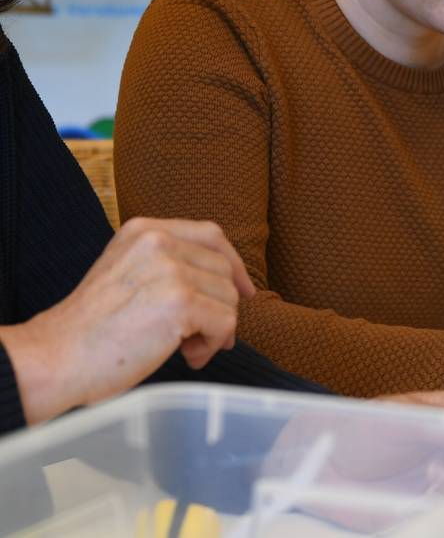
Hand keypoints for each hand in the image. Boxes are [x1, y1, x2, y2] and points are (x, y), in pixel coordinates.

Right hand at [0, 217, 254, 423]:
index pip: (211, 235)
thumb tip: (229, 287)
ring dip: (214, 330)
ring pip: (228, 297)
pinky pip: (225, 322)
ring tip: (185, 349)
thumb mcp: (127, 273)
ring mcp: (170, 269)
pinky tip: (188, 357)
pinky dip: (213, 344)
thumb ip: (169, 266)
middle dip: (221, 306)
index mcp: (144, 230)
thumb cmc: (91, 329)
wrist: (54, 358)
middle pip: (223, 269)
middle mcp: (159, 241)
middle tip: (199, 337)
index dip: (233, 264)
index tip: (243, 291)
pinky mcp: (180, 301)